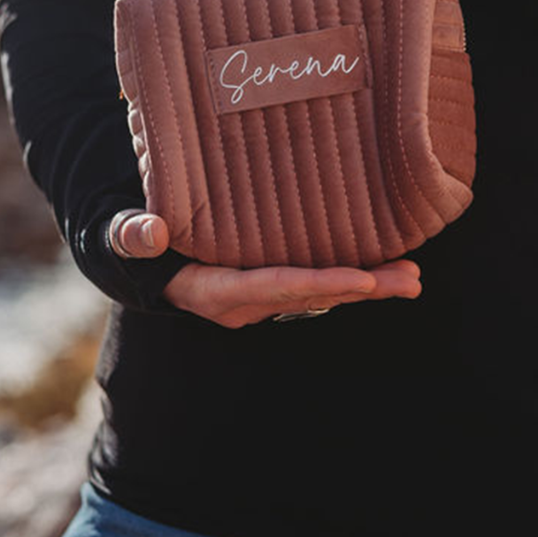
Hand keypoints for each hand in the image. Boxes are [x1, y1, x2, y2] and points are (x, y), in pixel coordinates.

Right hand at [107, 209, 421, 328]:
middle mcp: (243, 303)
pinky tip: (387, 271)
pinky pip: (316, 287)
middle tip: (410, 280)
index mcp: (214, 290)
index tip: (362, 280)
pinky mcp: (271, 287)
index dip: (317, 284)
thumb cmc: (134, 241)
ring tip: (413, 278)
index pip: (272, 287)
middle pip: (309, 296)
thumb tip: (146, 233)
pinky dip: (352, 279)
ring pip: (320, 295)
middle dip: (361, 290)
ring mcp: (260, 298)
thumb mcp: (124, 234)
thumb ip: (132, 234)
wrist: (142, 261)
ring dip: (368, 288)